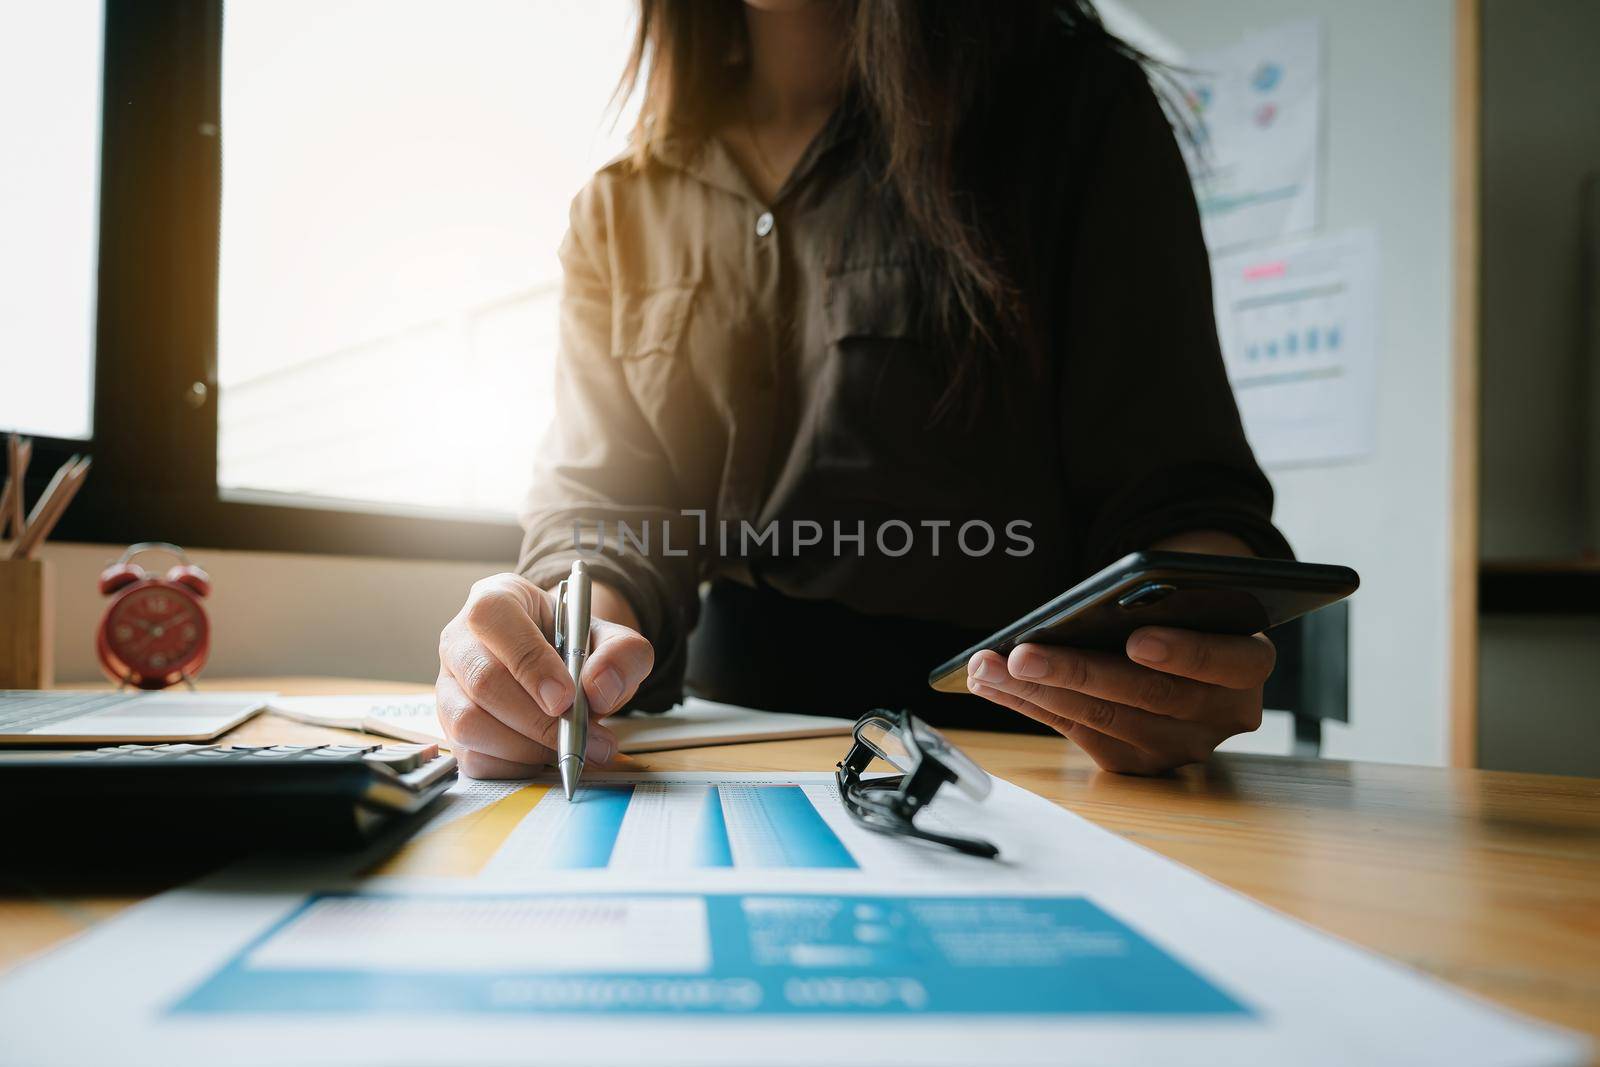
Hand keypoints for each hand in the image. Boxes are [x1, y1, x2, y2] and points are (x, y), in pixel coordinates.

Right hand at [436, 572, 653, 778]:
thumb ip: (622, 654)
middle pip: (482, 680)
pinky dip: (515, 765)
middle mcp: (460, 639)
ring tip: (569, 748)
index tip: (566, 698)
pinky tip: (544, 755)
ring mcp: (448, 685)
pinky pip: (472, 757)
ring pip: (468, 723)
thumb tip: (600, 689)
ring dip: (526, 747)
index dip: (529, 661)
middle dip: (537, 719)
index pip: (494, 618)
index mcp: (496, 599)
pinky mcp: (449, 727)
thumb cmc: (576, 647)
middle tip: (583, 736)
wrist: (562, 668)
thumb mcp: (612, 639)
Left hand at [965, 627, 1273, 774]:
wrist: (1188, 647)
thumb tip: (1084, 605)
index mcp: (1248, 666)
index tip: (1137, 639)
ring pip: (1104, 719)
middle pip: (1148, 695)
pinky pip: (1076, 732)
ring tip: (987, 665)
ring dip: (1036, 690)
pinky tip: (992, 682)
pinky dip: (1030, 704)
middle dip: (1076, 672)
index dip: (1185, 653)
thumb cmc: (1182, 611)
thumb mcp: (1189, 600)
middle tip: (1022, 653)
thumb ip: (1161, 602)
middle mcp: (1221, 715)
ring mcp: (1179, 746)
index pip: (1228, 662)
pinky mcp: (1137, 764)